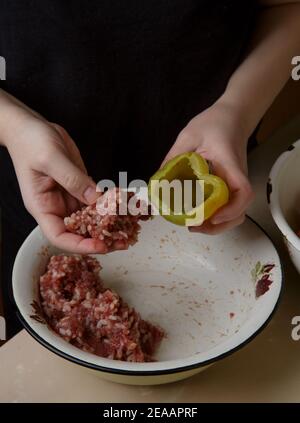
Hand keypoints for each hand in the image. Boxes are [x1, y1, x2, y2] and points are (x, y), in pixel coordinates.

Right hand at [1, 98, 111, 252]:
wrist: (31, 127)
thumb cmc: (31, 142)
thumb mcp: (51, 159)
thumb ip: (73, 179)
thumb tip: (95, 199)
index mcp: (43, 206)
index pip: (59, 236)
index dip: (80, 245)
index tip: (101, 246)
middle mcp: (57, 207)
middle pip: (78, 232)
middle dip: (101, 238)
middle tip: (123, 241)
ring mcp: (69, 198)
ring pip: (91, 218)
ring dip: (110, 224)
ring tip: (130, 227)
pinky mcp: (80, 187)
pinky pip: (97, 201)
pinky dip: (110, 205)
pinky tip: (125, 205)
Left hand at [163, 100, 254, 233]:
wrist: (232, 117)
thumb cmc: (213, 123)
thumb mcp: (188, 136)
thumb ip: (173, 157)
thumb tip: (156, 181)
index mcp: (229, 163)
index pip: (242, 190)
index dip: (230, 209)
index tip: (211, 217)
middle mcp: (237, 176)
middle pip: (240, 210)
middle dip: (219, 225)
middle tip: (194, 227)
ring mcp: (236, 182)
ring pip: (237, 212)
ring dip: (219, 225)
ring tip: (195, 226)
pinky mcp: (231, 184)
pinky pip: (229, 206)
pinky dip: (218, 216)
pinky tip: (201, 216)